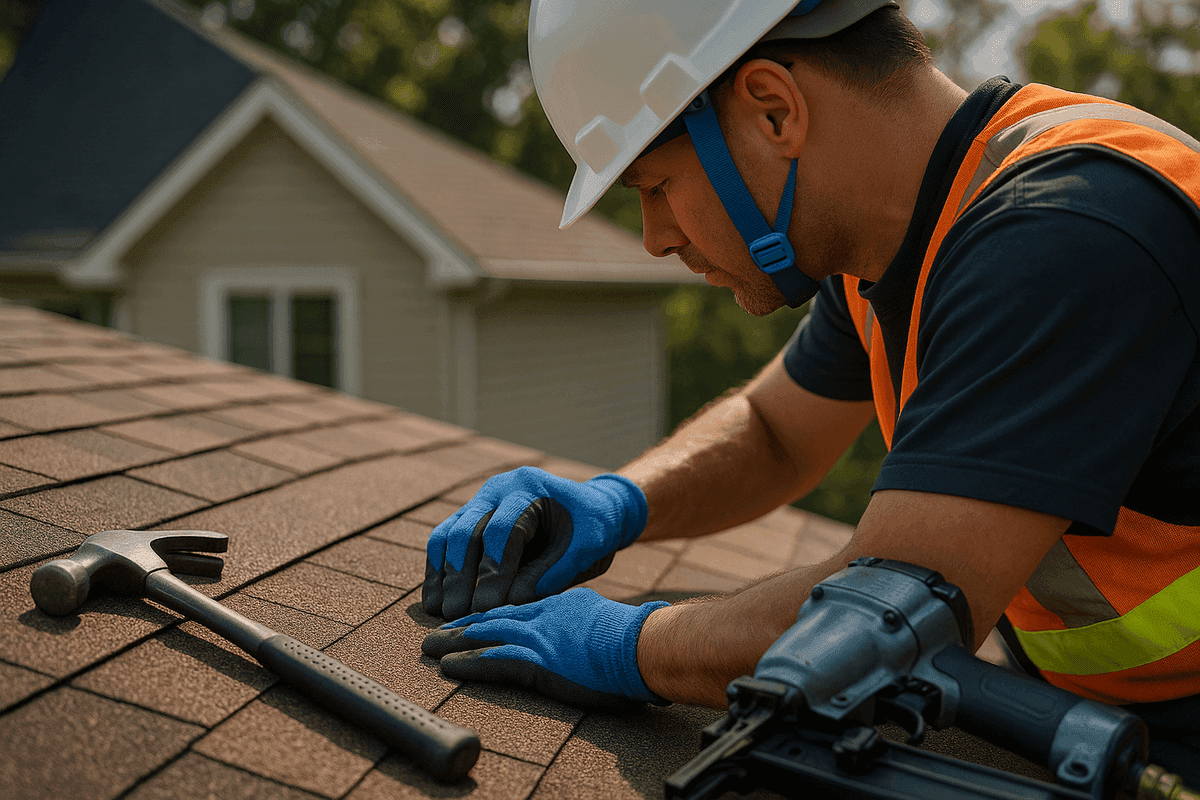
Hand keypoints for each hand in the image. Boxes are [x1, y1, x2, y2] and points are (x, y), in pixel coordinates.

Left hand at [421, 588, 668, 707]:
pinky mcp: (537, 663)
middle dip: (463, 625)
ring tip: (429, 648)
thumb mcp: (604, 619)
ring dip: (454, 643)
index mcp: (560, 604)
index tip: (471, 617)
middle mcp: (544, 616)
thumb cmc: (636, 637)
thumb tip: (589, 634)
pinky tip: (449, 667)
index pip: (517, 605)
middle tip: (437, 630)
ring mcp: (539, 638)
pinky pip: (493, 662)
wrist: (643, 645)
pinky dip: (468, 664)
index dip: (490, 613)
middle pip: (493, 617)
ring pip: (486, 636)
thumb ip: (588, 622)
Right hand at [422, 467, 647, 619]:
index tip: (487, 609)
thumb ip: (550, 574)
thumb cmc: (593, 530)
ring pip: (449, 535)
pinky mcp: (472, 518)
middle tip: (458, 615)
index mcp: (528, 488)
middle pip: (467, 531)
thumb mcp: (585, 550)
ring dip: (443, 575)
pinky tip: (435, 600)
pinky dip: (438, 570)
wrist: (594, 510)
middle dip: (461, 577)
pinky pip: (445, 541)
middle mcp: (498, 489)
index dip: (493, 572)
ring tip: (440, 611)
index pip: (501, 532)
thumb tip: (509, 604)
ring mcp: (481, 501)